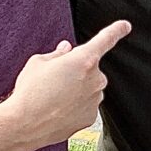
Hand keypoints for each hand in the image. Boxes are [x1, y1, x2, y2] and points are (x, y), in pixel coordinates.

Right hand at [1, 20, 130, 150]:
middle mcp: (95, 79)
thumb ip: (57, 54)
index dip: (116, 30)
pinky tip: (57, 109)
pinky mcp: (91, 117)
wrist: (25, 125)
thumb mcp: (37, 63)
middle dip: (77, 70)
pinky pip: (86, 105)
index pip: (105, 40)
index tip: (125, 26)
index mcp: (84, 60)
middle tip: (55, 79)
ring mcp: (95, 99)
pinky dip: (75, 106)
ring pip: (88, 88)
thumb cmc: (30, 91)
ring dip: (76, 89)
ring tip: (52, 96)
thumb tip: (66, 49)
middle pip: (90, 68)